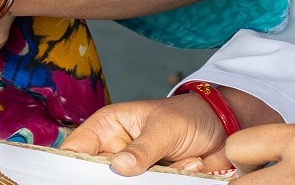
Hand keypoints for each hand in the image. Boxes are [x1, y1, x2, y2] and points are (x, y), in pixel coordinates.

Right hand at [59, 94, 233, 175]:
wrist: (224, 129)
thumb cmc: (190, 116)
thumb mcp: (165, 129)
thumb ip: (142, 149)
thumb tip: (119, 167)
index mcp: (109, 126)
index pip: (76, 147)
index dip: (70, 163)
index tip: (78, 176)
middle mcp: (116, 148)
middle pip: (96, 173)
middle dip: (114, 178)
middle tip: (139, 172)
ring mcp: (134, 167)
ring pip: (124, 184)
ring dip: (152, 179)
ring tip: (174, 161)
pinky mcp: (152, 180)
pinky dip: (169, 182)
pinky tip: (190, 163)